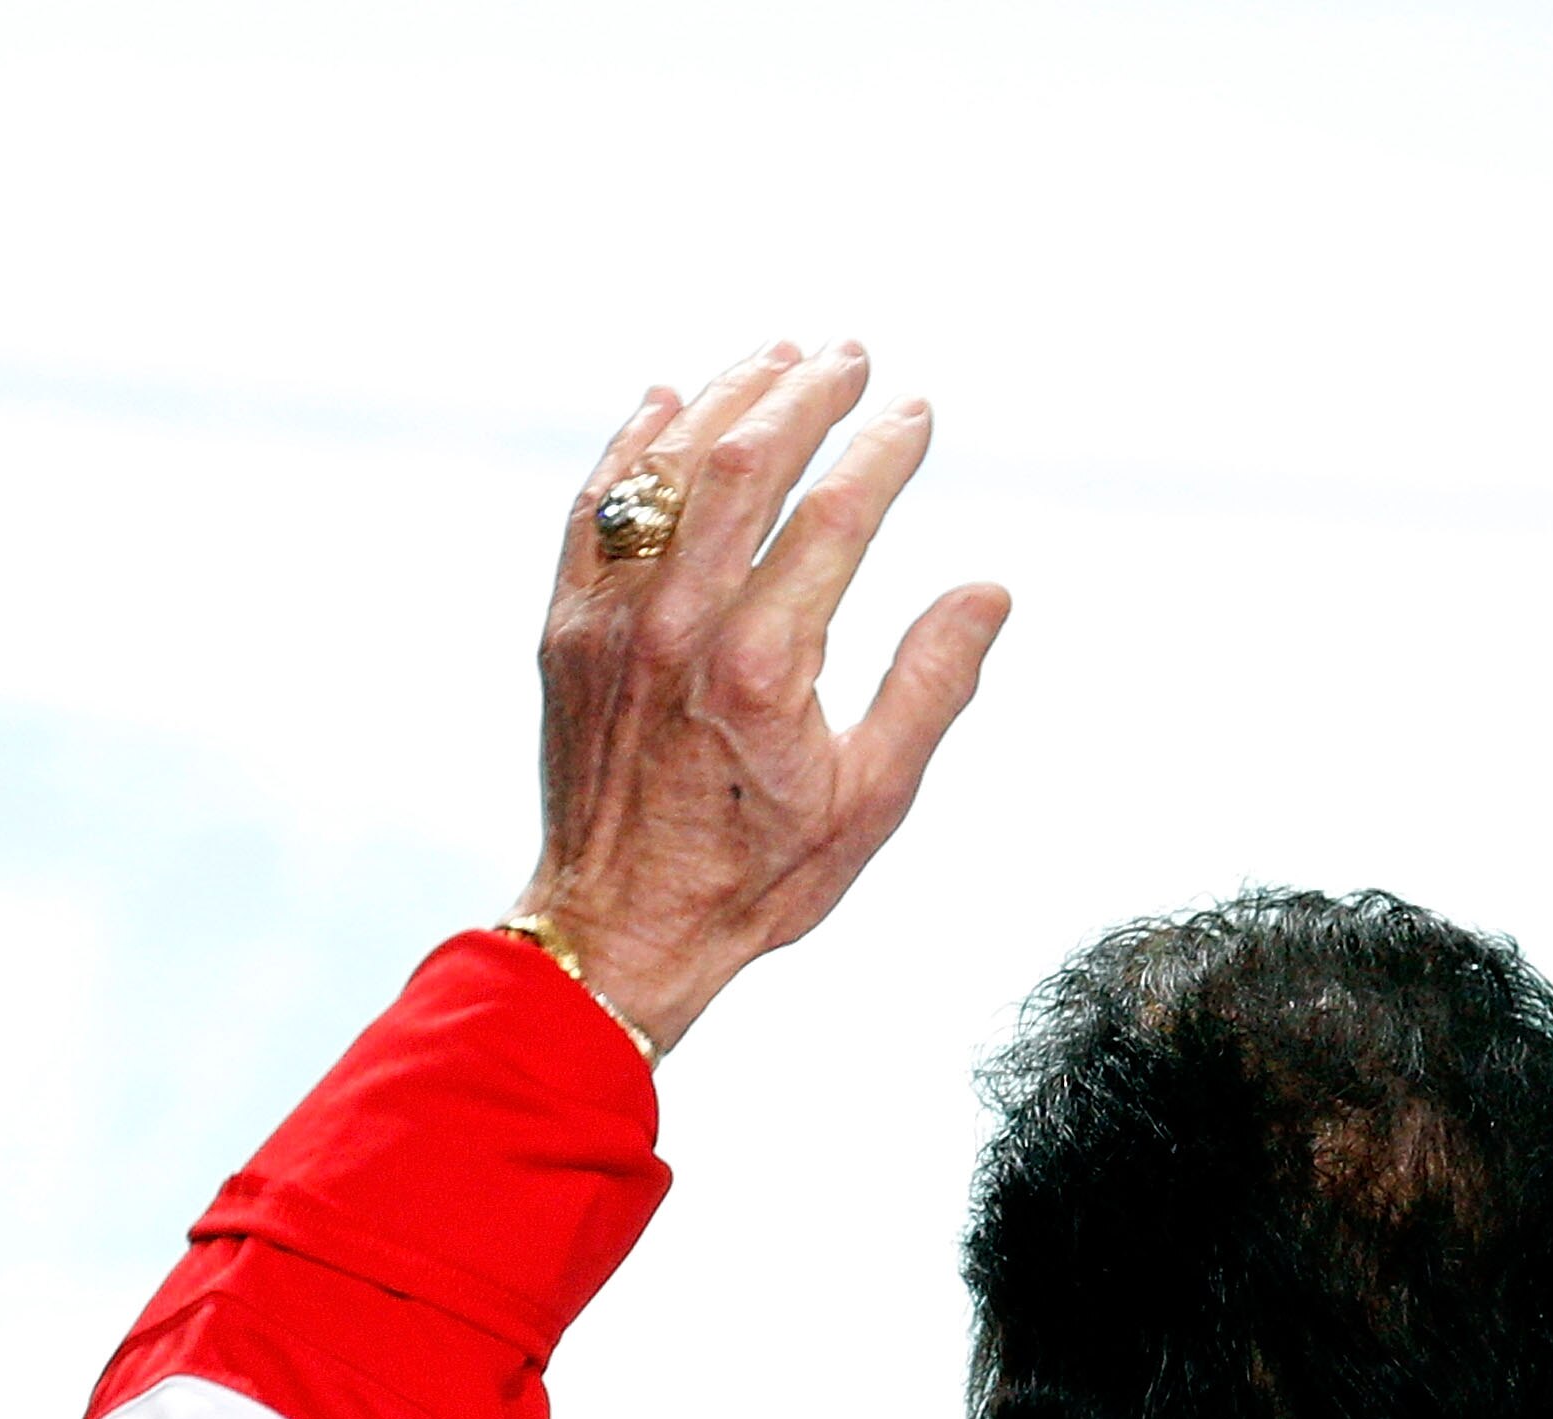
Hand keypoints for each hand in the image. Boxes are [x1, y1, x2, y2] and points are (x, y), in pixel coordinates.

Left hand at [508, 340, 1010, 1052]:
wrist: (623, 928)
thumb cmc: (756, 877)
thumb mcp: (870, 803)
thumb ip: (930, 688)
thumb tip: (986, 592)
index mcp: (762, 667)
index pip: (835, 516)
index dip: (883, 451)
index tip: (916, 412)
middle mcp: (677, 626)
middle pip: (746, 463)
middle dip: (807, 393)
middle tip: (851, 355)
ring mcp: (610, 619)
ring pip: (668, 467)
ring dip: (727, 396)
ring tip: (777, 357)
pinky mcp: (566, 627)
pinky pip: (595, 506)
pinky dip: (631, 444)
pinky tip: (667, 401)